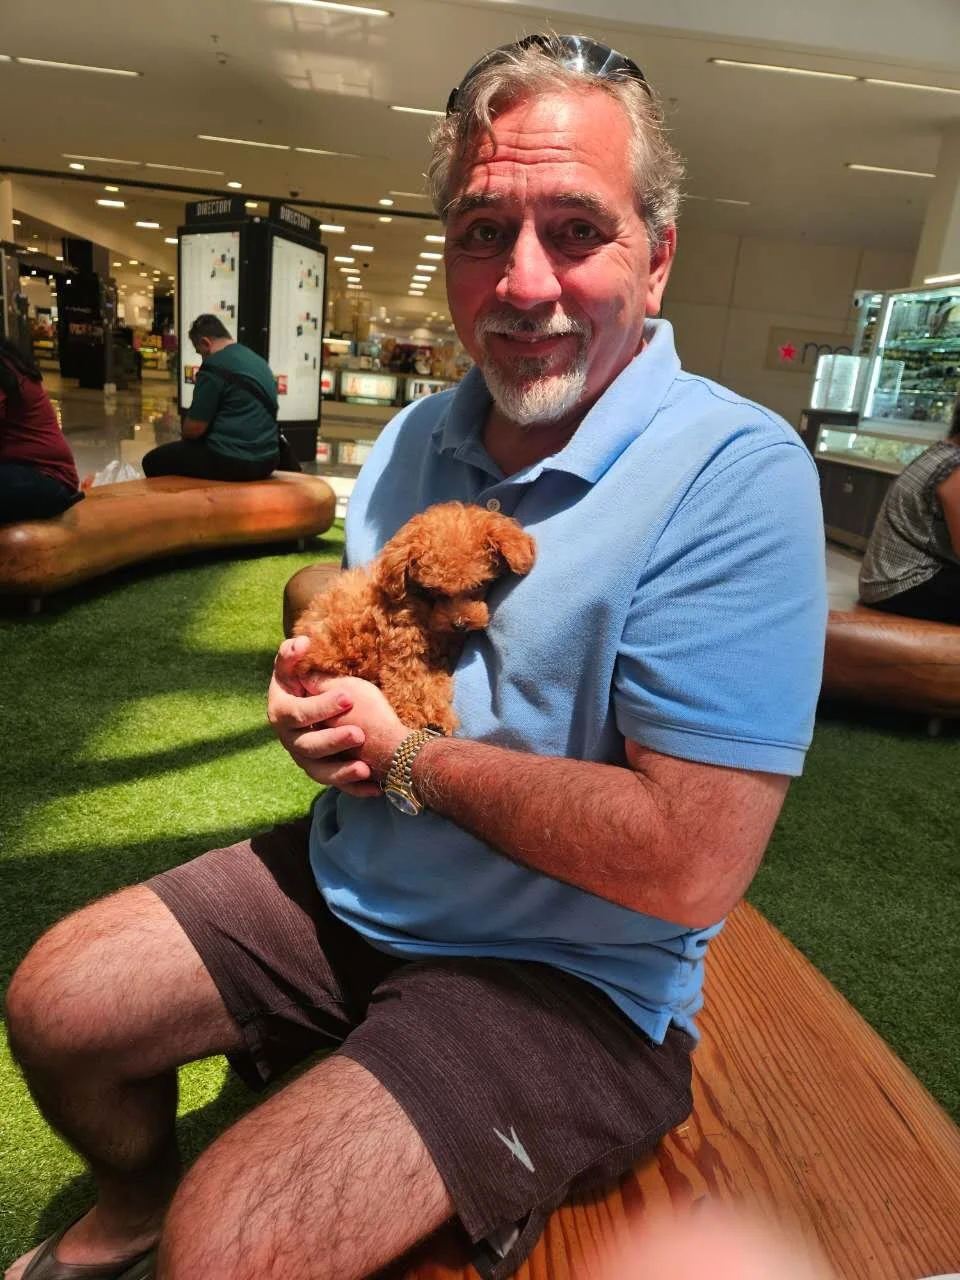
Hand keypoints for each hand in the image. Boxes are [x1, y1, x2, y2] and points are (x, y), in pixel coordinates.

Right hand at [268, 637, 403, 795]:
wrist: (322, 707)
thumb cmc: (311, 684)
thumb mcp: (300, 668)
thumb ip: (293, 656)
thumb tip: (301, 643)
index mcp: (282, 712)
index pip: (297, 713)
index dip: (321, 707)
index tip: (348, 698)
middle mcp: (290, 739)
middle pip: (308, 745)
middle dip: (333, 740)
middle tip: (359, 734)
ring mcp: (305, 759)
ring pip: (320, 771)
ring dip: (342, 771)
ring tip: (365, 769)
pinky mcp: (322, 772)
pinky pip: (337, 785)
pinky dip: (354, 788)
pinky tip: (374, 788)